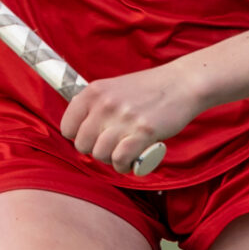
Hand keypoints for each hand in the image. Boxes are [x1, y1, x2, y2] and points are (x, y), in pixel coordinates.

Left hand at [60, 62, 203, 174]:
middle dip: (96, 150)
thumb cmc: (147, 89)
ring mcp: (123, 118)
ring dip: (111, 160)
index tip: (92, 137)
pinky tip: (133, 159)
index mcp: (93, 91)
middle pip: (82, 145)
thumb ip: (96, 107)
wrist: (181, 84)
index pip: (67, 127)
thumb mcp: (113, 88)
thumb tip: (80, 131)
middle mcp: (105, 104)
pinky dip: (125, 165)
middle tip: (112, 146)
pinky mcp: (142, 132)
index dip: (78, 137)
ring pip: (100, 155)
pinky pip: (120, 160)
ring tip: (124, 152)